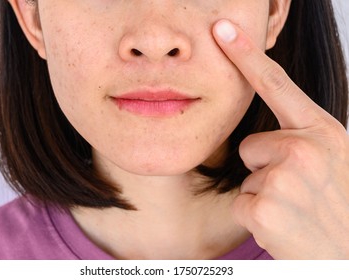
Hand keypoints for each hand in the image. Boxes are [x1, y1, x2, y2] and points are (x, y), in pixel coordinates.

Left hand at [213, 19, 348, 258]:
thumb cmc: (340, 207)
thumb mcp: (335, 161)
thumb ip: (305, 137)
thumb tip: (269, 133)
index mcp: (324, 132)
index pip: (277, 84)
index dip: (247, 55)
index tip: (224, 30)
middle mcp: (306, 148)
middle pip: (252, 144)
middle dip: (267, 168)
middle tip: (298, 192)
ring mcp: (285, 177)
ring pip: (247, 174)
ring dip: (264, 193)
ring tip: (295, 210)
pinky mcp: (266, 207)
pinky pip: (242, 201)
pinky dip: (256, 216)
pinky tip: (284, 226)